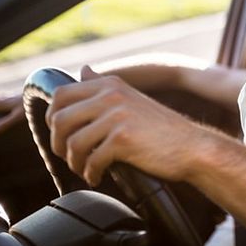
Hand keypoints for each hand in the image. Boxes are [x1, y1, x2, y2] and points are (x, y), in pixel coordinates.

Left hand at [46, 65, 209, 185]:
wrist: (192, 147)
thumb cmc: (162, 128)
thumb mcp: (131, 98)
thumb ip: (104, 85)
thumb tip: (84, 70)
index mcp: (111, 84)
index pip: (61, 95)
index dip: (54, 118)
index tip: (62, 134)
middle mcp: (112, 95)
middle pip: (61, 119)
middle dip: (59, 143)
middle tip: (70, 156)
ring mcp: (117, 117)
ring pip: (73, 143)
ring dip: (74, 162)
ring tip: (86, 168)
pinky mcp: (123, 139)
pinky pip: (91, 160)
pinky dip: (91, 173)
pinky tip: (99, 176)